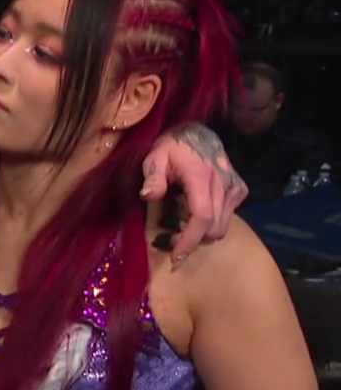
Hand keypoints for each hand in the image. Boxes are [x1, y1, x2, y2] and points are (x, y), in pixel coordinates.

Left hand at [140, 122, 247, 262]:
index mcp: (201, 177)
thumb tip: (148, 195)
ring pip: (222, 226)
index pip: (202, 216)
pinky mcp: (240, 190)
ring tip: (181, 226)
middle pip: (213, 227)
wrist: (197, 134)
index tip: (176, 255)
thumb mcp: (154, 158)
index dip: (190, 240)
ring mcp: (235, 188)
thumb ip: (153, 177)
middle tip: (170, 239)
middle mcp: (224, 184)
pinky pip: (228, 218)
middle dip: (192, 240)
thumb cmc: (171, 149)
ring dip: (202, 234)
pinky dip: (212, 223)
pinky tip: (195, 213)